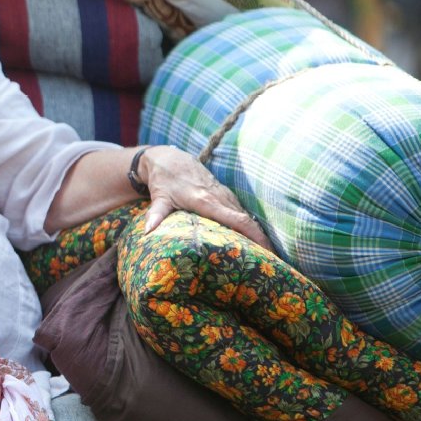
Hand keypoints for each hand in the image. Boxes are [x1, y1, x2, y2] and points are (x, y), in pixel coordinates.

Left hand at [136, 145, 269, 246]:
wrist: (168, 159)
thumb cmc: (164, 180)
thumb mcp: (159, 197)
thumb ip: (155, 214)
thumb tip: (148, 231)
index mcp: (206, 201)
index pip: (237, 219)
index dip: (254, 234)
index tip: (267, 250)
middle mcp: (219, 197)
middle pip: (246, 220)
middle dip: (261, 240)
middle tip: (272, 262)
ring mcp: (223, 193)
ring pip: (245, 215)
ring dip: (256, 232)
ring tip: (267, 254)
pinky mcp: (223, 192)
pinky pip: (239, 210)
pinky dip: (247, 223)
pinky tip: (253, 237)